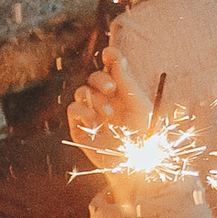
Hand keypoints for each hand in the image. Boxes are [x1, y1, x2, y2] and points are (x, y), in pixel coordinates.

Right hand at [67, 46, 155, 169]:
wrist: (133, 164)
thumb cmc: (142, 135)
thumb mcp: (140, 106)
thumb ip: (127, 83)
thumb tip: (118, 59)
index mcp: (122, 90)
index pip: (112, 67)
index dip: (110, 57)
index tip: (109, 53)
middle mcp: (105, 98)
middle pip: (94, 76)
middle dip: (101, 79)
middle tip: (111, 88)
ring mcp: (90, 111)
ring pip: (82, 90)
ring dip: (95, 99)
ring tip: (109, 115)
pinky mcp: (79, 126)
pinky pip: (73, 108)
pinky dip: (84, 111)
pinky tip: (96, 123)